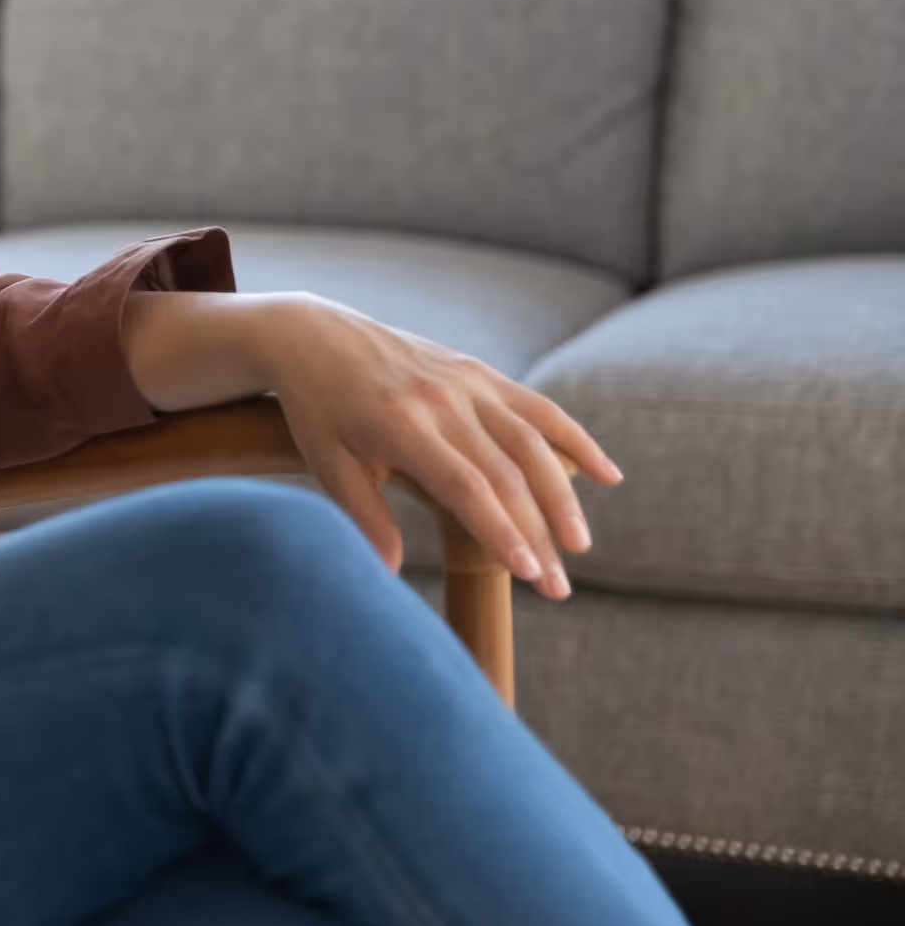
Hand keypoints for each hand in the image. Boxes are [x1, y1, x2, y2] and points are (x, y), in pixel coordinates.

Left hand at [252, 296, 623, 599]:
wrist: (316, 336)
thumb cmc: (318, 409)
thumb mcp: (327, 462)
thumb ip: (362, 515)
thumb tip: (386, 574)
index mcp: (401, 425)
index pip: (464, 486)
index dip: (500, 530)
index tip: (528, 573)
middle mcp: (442, 401)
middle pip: (505, 475)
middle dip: (536, 535)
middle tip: (557, 588)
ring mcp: (466, 383)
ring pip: (532, 444)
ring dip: (562, 498)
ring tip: (578, 547)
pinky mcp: (480, 372)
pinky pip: (539, 408)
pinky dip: (576, 440)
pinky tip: (608, 476)